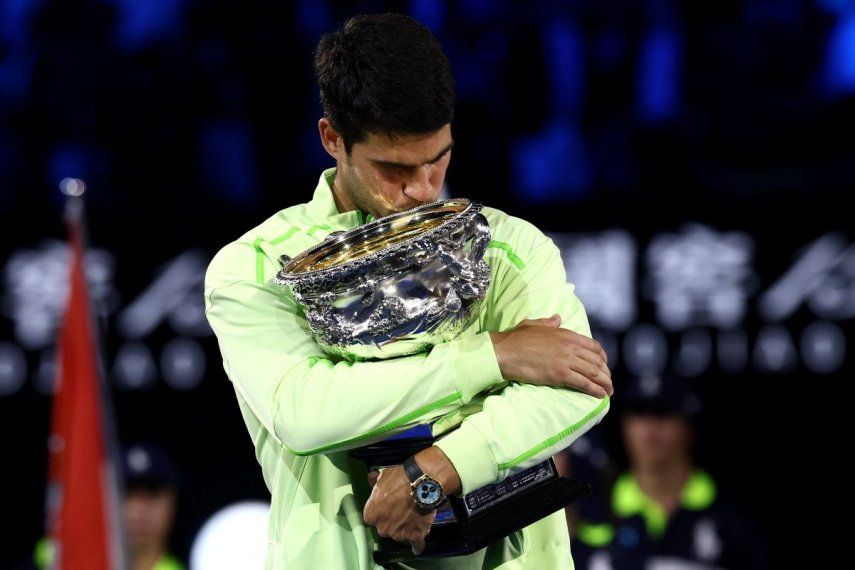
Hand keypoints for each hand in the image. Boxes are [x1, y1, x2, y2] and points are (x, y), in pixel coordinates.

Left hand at [363, 465, 435, 554]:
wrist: (421, 484)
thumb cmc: (399, 479)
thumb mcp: (383, 476)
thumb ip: (375, 482)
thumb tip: (371, 478)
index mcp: (371, 515)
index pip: (373, 517)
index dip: (382, 510)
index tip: (388, 505)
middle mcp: (382, 528)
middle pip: (386, 528)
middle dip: (392, 521)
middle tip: (402, 509)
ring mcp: (398, 535)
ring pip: (401, 535)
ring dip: (406, 528)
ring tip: (415, 516)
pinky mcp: (414, 537)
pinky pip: (416, 545)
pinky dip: (417, 545)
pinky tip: (417, 545)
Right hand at [489, 314, 612, 397]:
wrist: (505, 351)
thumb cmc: (516, 338)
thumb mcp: (534, 324)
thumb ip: (549, 322)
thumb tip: (558, 318)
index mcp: (566, 334)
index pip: (593, 346)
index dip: (602, 357)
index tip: (604, 365)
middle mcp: (570, 346)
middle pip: (597, 361)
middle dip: (606, 372)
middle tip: (608, 381)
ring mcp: (567, 360)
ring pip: (594, 372)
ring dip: (604, 383)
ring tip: (608, 391)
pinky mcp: (561, 374)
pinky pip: (584, 383)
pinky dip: (595, 390)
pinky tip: (600, 395)